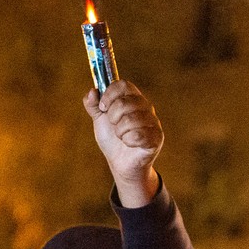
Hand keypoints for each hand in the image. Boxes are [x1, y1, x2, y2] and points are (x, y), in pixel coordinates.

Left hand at [83, 80, 161, 206]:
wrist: (120, 164)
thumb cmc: (113, 140)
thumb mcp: (99, 121)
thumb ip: (93, 105)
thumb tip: (92, 90)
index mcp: (132, 98)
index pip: (123, 85)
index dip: (109, 94)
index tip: (102, 107)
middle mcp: (146, 107)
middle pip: (124, 102)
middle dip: (112, 117)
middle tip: (114, 126)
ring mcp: (153, 122)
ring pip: (130, 120)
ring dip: (120, 132)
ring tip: (122, 136)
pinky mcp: (157, 138)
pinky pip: (138, 135)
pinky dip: (128, 141)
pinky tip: (129, 144)